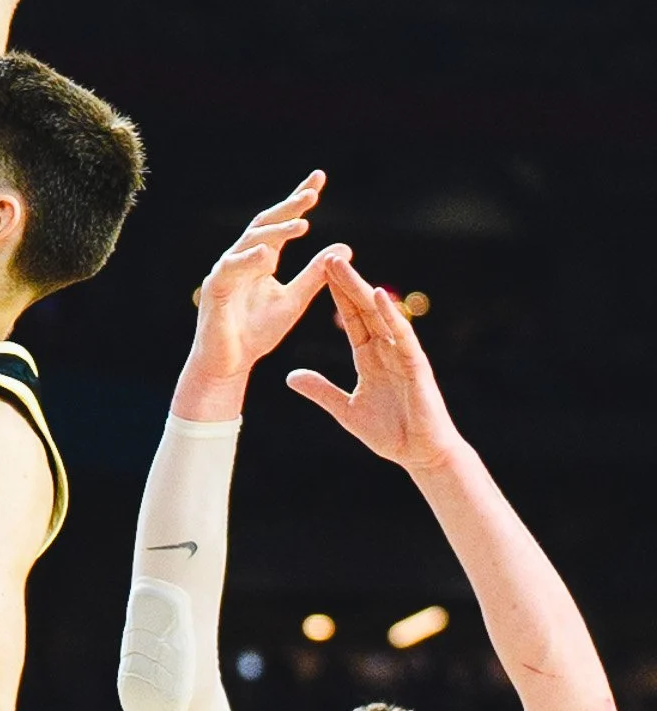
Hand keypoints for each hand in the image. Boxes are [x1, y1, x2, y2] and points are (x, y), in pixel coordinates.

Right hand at [173, 171, 348, 419]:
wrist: (229, 363)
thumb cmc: (257, 332)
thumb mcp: (295, 300)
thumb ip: (316, 274)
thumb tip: (345, 247)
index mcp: (261, 259)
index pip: (282, 223)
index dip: (298, 200)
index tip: (319, 178)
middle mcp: (242, 259)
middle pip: (265, 224)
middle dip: (288, 208)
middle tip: (312, 193)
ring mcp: (226, 272)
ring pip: (250, 243)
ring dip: (274, 232)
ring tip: (301, 224)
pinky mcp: (215, 290)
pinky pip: (230, 269)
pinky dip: (248, 260)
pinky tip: (267, 254)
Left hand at [287, 259, 464, 472]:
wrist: (420, 454)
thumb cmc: (389, 432)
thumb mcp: (344, 410)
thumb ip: (320, 390)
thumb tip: (290, 376)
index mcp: (370, 357)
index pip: (351, 319)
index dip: (336, 296)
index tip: (319, 273)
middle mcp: (387, 350)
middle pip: (364, 309)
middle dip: (346, 283)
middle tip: (328, 256)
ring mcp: (402, 355)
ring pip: (380, 316)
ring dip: (361, 289)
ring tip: (343, 265)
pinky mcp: (416, 366)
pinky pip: (402, 336)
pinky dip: (391, 316)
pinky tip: (377, 296)